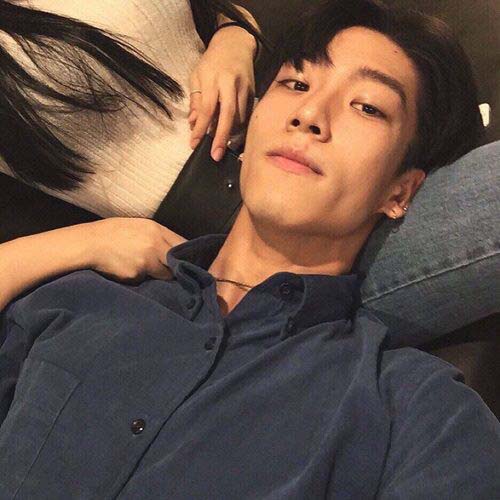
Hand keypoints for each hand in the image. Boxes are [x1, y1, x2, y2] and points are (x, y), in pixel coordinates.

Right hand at [87, 218, 185, 282]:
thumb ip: (159, 237)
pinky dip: (141, 279)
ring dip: (159, 274)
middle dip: (176, 268)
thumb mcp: (139, 227)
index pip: (183, 245)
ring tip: (143, 267)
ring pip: (164, 274)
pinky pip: (146, 280)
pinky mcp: (137, 275)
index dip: (187, 255)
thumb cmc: (113, 233)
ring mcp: (146, 261)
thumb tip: (177, 250)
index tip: (187, 261)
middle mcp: (155, 245)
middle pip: (177, 262)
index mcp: (156, 230)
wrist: (89, 244)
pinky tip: (129, 270)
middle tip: (172, 270)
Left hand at [189, 26, 256, 161]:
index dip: (201, 128)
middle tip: (216, 155)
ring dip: (230, 133)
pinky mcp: (253, 92)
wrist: (235, 43)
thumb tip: (193, 123)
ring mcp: (244, 88)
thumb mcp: (197, 76)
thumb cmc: (212, 62)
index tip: (194, 144)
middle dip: (221, 137)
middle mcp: (230, 83)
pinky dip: (239, 127)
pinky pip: (247, 114)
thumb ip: (195, 100)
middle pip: (228, 114)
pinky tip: (232, 134)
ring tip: (221, 145)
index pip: (207, 108)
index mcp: (213, 78)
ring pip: (240, 117)